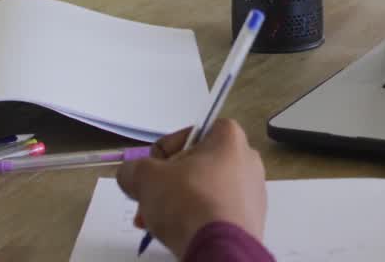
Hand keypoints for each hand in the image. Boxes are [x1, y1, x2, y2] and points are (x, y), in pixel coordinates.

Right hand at [117, 119, 266, 256]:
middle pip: (194, 167)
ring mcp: (253, 190)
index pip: (185, 136)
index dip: (160, 156)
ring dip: (177, 204)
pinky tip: (181, 233)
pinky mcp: (252, 218)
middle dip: (166, 186)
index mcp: (229, 137)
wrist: (220, 248)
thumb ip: (133, 169)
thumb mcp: (146, 178)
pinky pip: (217, 211)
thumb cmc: (187, 201)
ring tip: (156, 223)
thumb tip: (131, 174)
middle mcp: (247, 158)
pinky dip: (198, 219)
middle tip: (147, 204)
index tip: (148, 177)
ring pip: (204, 191)